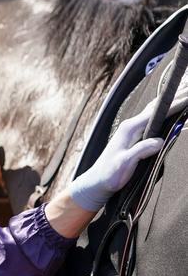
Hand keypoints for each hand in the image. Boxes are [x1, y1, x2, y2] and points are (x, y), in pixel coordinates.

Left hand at [69, 86, 187, 210]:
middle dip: (174, 97)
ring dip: (169, 102)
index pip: (156, 112)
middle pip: (156, 106)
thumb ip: (141, 151)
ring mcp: (132, 130)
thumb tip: (160, 140)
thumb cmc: (109, 174)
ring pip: (154, 111)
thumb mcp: (125, 163)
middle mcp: (131, 125)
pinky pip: (152, 120)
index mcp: (129, 128)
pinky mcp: (135, 137)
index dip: (174, 104)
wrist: (97, 181)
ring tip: (185, 94)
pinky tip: (170, 110)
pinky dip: (164, 112)